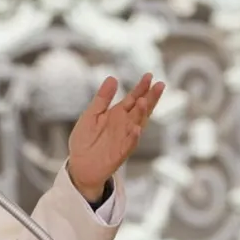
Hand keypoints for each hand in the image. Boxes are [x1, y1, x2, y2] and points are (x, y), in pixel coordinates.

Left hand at [67, 73, 165, 200]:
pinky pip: (129, 144)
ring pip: (137, 124)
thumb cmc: (85, 139)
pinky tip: (136, 129)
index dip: (141, 88)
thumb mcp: (91, 114)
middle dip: (150, 98)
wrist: (79, 164)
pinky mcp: (120, 153)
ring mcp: (124, 138)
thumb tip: (112, 77)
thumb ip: (102, 98)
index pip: (132, 98)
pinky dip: (133, 137)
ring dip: (141, 114)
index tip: (149, 75)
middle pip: (140, 109)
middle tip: (160, 85)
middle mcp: (124, 125)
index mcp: (117, 114)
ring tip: (144, 102)